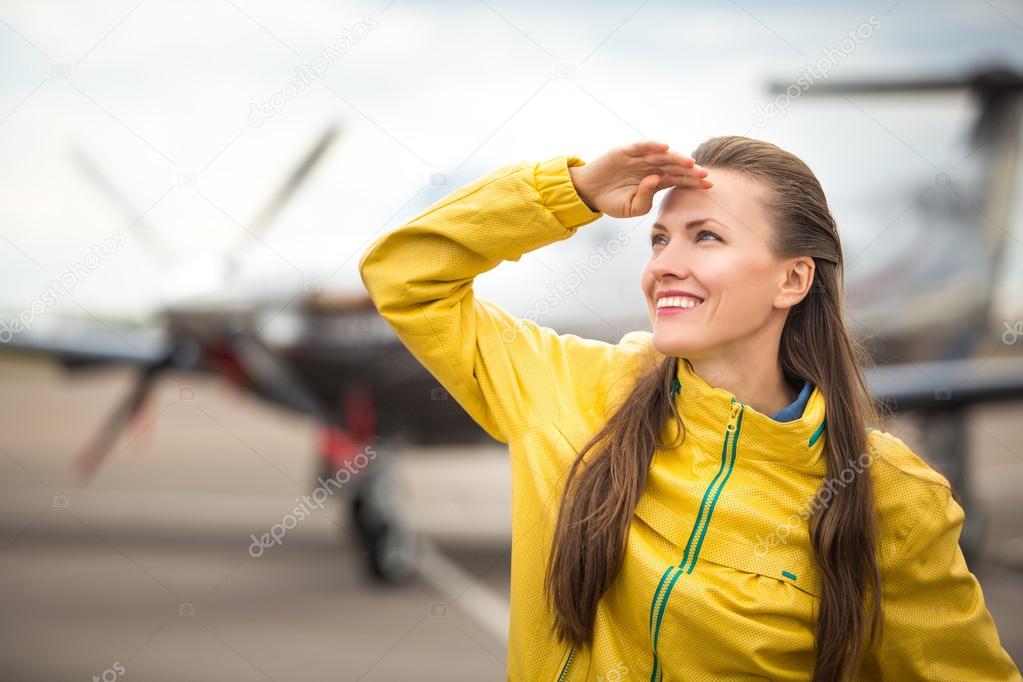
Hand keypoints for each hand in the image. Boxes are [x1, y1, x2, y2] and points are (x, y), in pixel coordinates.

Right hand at [568, 141, 710, 217]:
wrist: (589, 192)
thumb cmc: (612, 201)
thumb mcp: (632, 208)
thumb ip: (646, 198)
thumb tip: (655, 180)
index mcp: (656, 181)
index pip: (678, 179)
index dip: (693, 181)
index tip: (709, 185)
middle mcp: (651, 167)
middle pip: (674, 166)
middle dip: (690, 170)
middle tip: (704, 174)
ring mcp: (639, 158)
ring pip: (661, 156)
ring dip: (676, 158)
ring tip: (690, 162)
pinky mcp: (625, 152)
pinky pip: (641, 147)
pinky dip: (652, 145)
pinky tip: (665, 147)